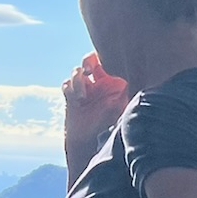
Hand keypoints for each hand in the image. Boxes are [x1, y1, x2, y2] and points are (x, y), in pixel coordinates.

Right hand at [63, 52, 127, 181]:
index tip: (103, 64)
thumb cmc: (108, 126)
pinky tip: (76, 101)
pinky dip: (70, 90)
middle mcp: (98, 82)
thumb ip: (125, 93)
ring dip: (77, 82)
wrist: (91, 141)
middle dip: (87, 61)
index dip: (104, 56)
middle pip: (90, 59)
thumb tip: (130, 82)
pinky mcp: (71, 95)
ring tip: (82, 97)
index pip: (108, 61)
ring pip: (76, 72)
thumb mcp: (121, 108)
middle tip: (88, 70)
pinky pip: (67, 84)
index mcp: (111, 82)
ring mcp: (84, 88)